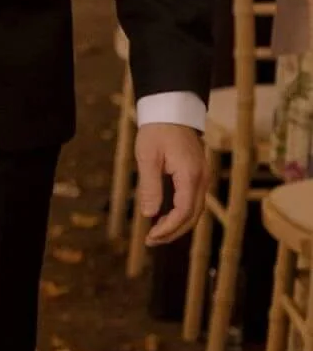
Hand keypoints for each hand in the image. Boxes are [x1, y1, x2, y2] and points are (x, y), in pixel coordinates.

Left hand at [136, 121, 207, 245]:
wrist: (171, 109)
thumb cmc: (157, 130)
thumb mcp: (147, 157)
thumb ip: (150, 187)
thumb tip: (149, 214)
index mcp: (190, 175)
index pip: (184, 212)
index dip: (168, 228)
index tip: (151, 236)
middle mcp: (202, 178)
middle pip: (193, 216)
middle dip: (173, 232)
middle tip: (152, 241)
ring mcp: (202, 176)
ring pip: (195, 210)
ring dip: (178, 225)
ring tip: (157, 234)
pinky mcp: (198, 174)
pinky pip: (193, 200)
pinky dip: (182, 213)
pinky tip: (166, 217)